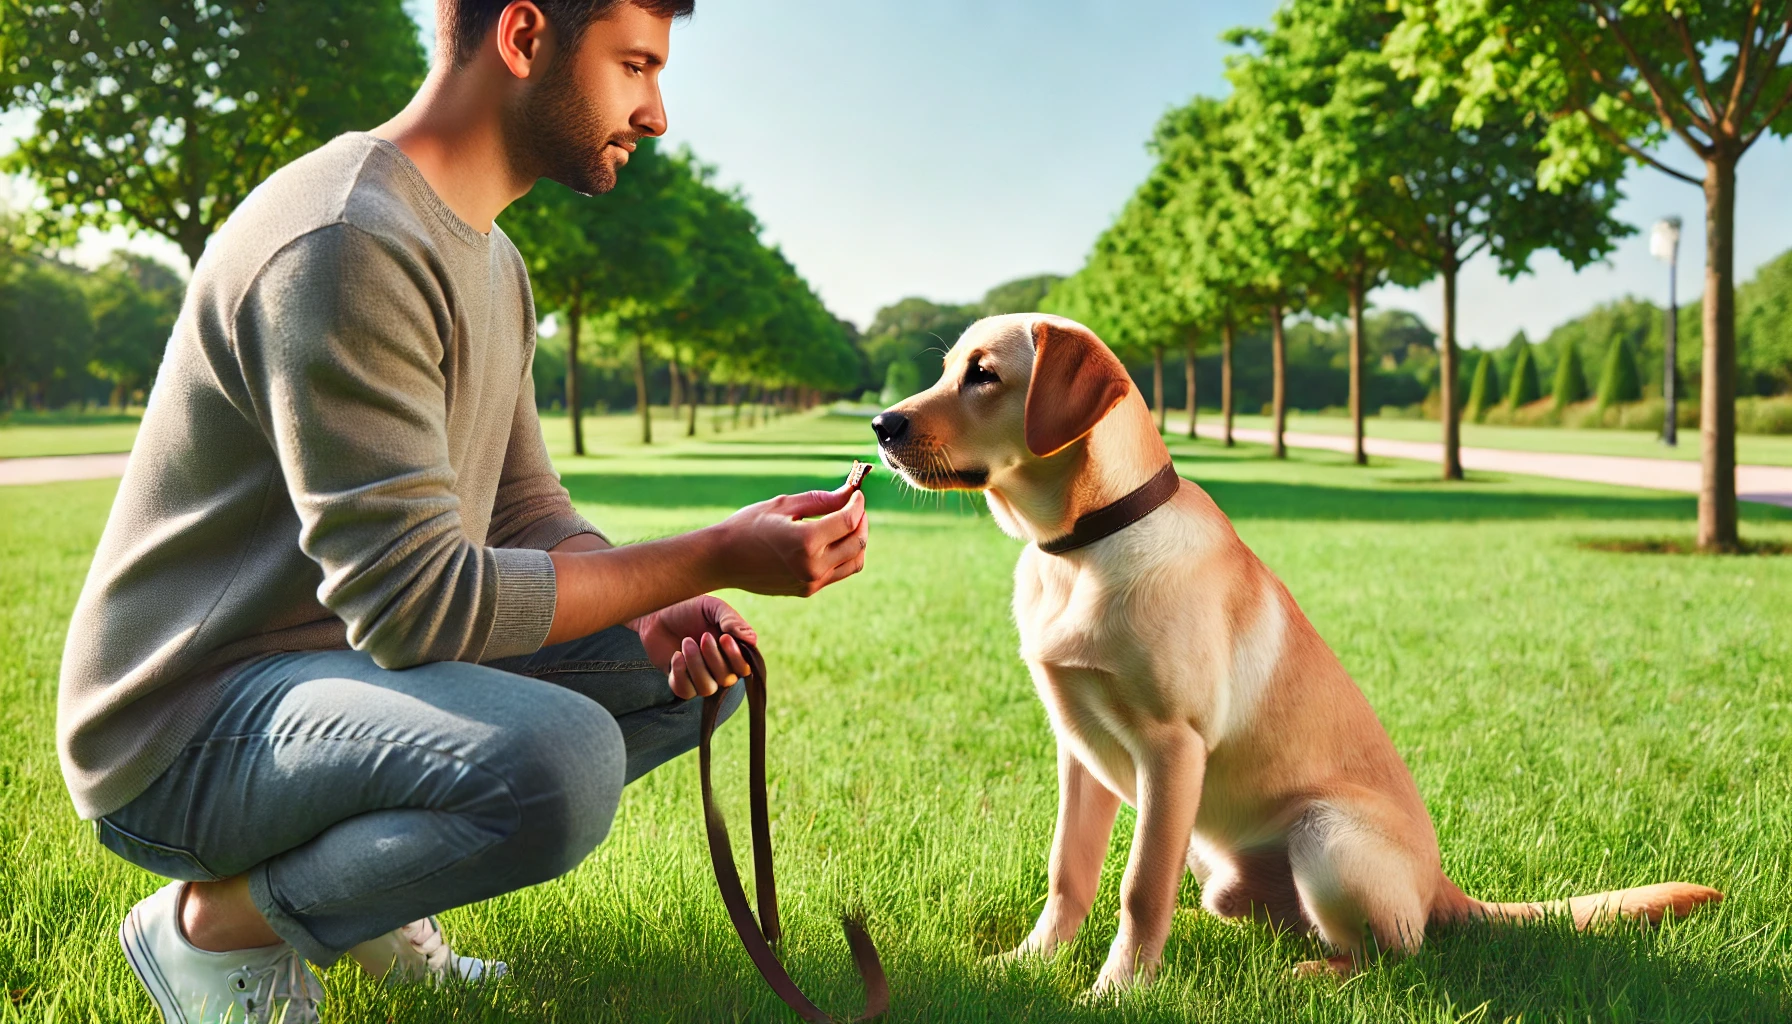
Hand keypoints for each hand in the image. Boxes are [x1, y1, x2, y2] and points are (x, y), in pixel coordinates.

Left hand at [630, 595, 758, 698]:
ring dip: (697, 665)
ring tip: (686, 642)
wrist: (657, 612)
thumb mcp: (712, 607)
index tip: (724, 638)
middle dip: (714, 658)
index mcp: (731, 651)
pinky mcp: (680, 682)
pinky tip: (676, 655)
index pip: (744, 668)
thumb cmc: (688, 609)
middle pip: (726, 679)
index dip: (736, 658)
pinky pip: (686, 691)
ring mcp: (699, 677)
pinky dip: (681, 674)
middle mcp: (719, 668)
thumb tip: (752, 640)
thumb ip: (732, 620)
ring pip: (707, 688)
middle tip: (702, 636)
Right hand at [715, 485, 867, 596]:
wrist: (722, 560)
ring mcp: (811, 582)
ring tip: (846, 524)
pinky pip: (839, 573)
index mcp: (806, 541)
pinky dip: (844, 555)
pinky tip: (831, 541)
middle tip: (855, 506)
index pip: (849, 521)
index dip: (858, 504)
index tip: (856, 493)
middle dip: (862, 521)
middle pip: (858, 542)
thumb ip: (821, 500)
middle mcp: (813, 566)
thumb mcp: (784, 505)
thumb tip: (850, 493)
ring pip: (855, 562)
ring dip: (858, 541)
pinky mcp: (807, 590)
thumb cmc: (748, 526)